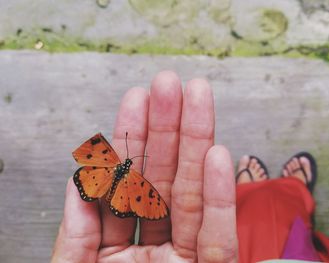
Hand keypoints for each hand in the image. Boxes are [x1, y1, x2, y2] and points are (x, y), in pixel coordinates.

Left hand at [52, 71, 237, 262]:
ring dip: (198, 144)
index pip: (125, 185)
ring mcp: (184, 260)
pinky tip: (216, 154)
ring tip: (198, 98)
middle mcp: (154, 248)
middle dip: (168, 129)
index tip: (137, 98)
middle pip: (164, 180)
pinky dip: (219, 197)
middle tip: (170, 84)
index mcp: (117, 249)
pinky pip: (218, 239)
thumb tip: (79, 181)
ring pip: (193, 196)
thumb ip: (76, 235)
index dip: (131, 139)